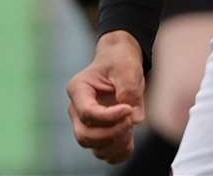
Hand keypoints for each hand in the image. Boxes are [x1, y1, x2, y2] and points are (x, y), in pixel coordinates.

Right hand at [66, 31, 145, 163]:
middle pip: (84, 134)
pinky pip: (102, 151)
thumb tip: (134, 119)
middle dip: (110, 133)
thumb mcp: (126, 67)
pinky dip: (116, 152)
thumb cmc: (120, 60)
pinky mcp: (99, 130)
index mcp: (79, 89)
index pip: (87, 112)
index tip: (128, 109)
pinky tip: (129, 142)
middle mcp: (78, 108)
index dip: (109, 116)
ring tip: (130, 130)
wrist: (121, 61)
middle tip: (130, 120)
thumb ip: (129, 90)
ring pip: (92, 145)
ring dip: (113, 144)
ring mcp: (86, 122)